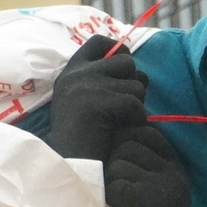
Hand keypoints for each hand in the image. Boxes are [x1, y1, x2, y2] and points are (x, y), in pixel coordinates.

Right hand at [47, 35, 149, 161]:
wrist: (69, 164)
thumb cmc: (81, 138)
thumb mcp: (82, 101)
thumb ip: (99, 80)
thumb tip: (133, 65)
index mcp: (71, 71)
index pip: (99, 41)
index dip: (119, 51)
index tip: (125, 71)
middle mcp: (77, 74)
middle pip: (126, 61)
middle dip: (134, 82)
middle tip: (126, 105)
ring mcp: (87, 85)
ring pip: (136, 83)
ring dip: (137, 104)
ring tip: (122, 121)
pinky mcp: (99, 101)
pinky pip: (135, 104)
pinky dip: (136, 119)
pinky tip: (123, 131)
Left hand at [105, 126, 206, 206]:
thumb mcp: (163, 196)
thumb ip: (149, 170)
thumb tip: (115, 142)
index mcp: (177, 169)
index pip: (149, 132)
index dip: (127, 139)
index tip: (118, 160)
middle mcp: (172, 172)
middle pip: (129, 142)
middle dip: (115, 159)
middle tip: (114, 184)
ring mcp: (161, 184)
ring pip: (119, 162)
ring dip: (111, 181)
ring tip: (118, 202)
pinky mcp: (146, 198)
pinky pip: (115, 183)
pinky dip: (110, 197)